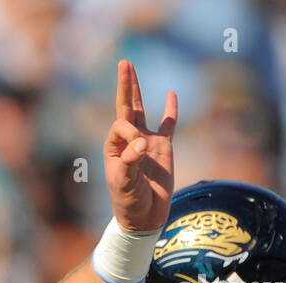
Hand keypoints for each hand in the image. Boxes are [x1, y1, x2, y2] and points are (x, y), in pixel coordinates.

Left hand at [104, 60, 177, 233]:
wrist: (145, 218)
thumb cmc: (129, 203)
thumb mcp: (126, 185)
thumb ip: (131, 163)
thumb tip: (142, 143)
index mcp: (114, 147)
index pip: (121, 125)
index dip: (129, 132)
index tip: (139, 150)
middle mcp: (129, 141)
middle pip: (126, 107)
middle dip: (124, 85)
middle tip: (124, 62)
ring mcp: (147, 142)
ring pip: (142, 110)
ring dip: (137, 90)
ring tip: (131, 69)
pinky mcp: (163, 148)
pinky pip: (168, 125)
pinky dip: (171, 111)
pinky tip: (171, 95)